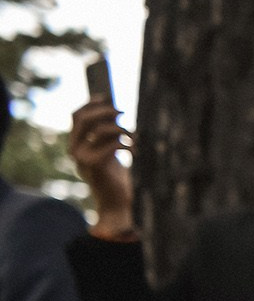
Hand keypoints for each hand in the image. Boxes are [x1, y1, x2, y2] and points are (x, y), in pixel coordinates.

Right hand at [66, 99, 135, 240]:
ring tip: (133, 136)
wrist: (114, 204)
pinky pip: (111, 144)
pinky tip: (133, 151)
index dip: (90, 103)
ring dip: (121, 129)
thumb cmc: (114, 177)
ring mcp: (81, 157)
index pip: (76, 116)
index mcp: (75, 143)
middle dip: (104, 111)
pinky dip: (126, 144)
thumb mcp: (109, 151)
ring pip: (100, 130)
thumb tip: (114, 110)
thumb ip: (107, 134)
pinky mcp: (94, 165)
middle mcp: (74, 149)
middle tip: (122, 111)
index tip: (107, 96)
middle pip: (84, 118)